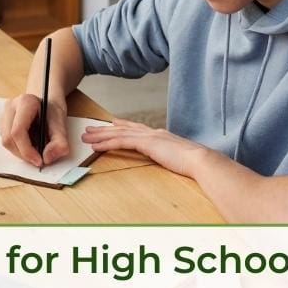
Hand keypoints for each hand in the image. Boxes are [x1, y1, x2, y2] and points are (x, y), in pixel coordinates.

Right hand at [0, 94, 69, 166]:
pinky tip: (29, 145)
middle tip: (38, 160)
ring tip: (35, 151)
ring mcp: (4, 115)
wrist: (47, 104)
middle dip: (23, 154)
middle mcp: (11, 107)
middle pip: (9, 138)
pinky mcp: (2, 124)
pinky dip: (18, 149)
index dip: (27, 150)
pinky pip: (6, 141)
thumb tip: (48, 157)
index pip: (18, 131)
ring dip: (20, 153)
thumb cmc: (52, 112)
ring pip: (5, 142)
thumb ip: (59, 141)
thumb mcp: (61, 124)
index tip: (39, 161)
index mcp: (25, 102)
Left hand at [81, 118, 207, 176]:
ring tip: (86, 136)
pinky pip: (121, 142)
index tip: (111, 123)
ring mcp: (149, 136)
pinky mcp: (146, 143)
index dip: (122, 126)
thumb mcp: (179, 158)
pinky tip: (96, 146)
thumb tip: (171, 160)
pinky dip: (107, 143)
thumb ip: (171, 156)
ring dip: (100, 135)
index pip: (137, 129)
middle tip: (90, 129)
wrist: (201, 160)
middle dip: (105, 129)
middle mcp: (153, 132)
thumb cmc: (194, 164)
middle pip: (123, 129)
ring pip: (118, 134)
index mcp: (161, 136)